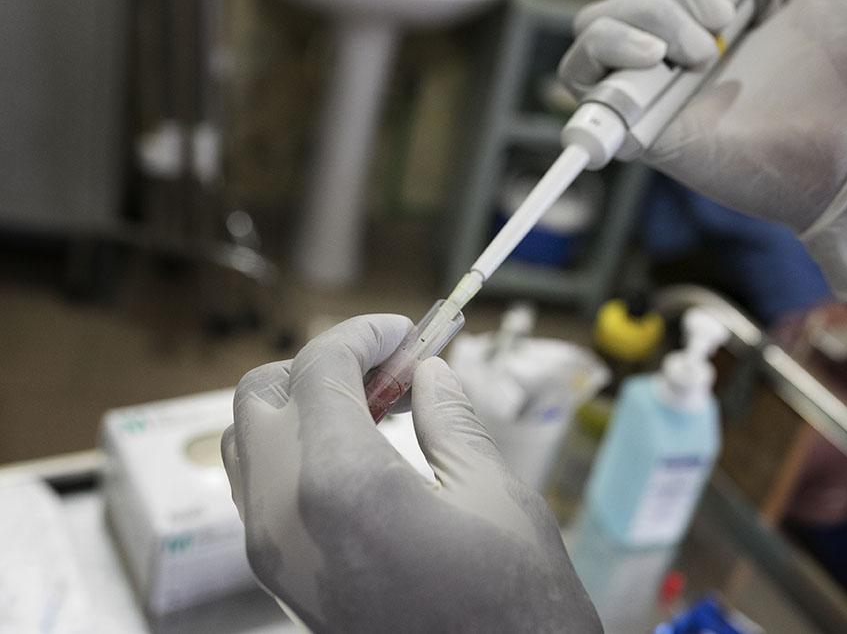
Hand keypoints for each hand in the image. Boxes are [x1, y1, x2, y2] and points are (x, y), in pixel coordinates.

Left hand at [221, 315, 599, 632]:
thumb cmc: (510, 604)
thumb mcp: (491, 491)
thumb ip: (448, 417)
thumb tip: (429, 372)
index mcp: (338, 484)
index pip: (318, 368)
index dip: (362, 334)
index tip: (403, 330)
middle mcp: (282, 515)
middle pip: (261, 396)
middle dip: (319, 363)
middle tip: (387, 365)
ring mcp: (272, 552)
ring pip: (249, 442)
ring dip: (301, 404)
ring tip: (375, 406)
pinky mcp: (281, 578)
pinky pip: (261, 488)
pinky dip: (296, 449)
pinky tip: (359, 451)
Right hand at [559, 0, 846, 301]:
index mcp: (709, 22)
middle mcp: (673, 55)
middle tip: (720, 27)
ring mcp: (654, 92)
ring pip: (592, 29)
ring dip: (640, 20)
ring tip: (699, 55)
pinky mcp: (641, 131)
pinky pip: (582, 83)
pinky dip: (604, 52)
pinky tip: (654, 60)